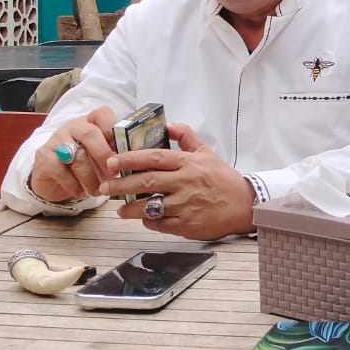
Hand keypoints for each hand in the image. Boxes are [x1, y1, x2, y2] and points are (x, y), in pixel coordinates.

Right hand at [27, 106, 119, 203]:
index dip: (114, 130)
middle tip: (113, 174)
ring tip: (98, 190)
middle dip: (105, 156)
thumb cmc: (84, 163)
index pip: (102, 114)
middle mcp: (72, 127)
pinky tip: (81, 192)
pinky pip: (62, 172)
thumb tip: (133, 159)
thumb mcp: (100, 154)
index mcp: (90, 121)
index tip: (122, 150)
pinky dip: (75, 186)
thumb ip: (114, 152)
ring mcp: (56, 141)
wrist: (53, 178)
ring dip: (91, 178)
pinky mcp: (44, 158)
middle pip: (90, 134)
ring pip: (78, 157)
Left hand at [104, 122, 255, 240]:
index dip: (129, 159)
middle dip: (120, 185)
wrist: (245, 205)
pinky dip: (148, 222)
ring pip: (148, 206)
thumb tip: (168, 125)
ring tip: (120, 209)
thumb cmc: (223, 180)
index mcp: (188, 163)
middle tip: (105, 187)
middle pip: (145, 182)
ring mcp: (185, 205)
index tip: (111, 161)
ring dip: (130, 208)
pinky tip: (143, 218)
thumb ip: (186, 137)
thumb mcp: (207, 153)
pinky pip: (159, 224)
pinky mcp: (187, 224)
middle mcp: (185, 183)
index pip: (153, 157)